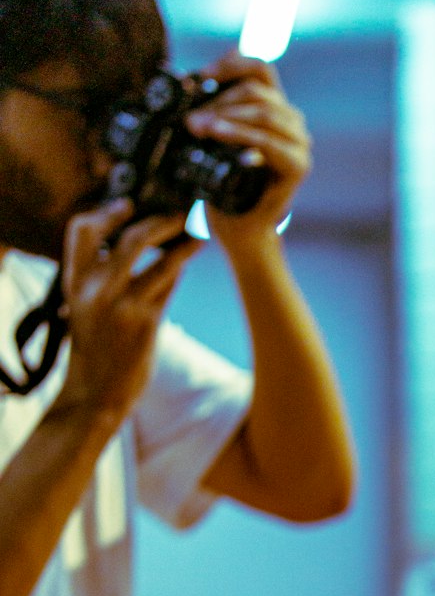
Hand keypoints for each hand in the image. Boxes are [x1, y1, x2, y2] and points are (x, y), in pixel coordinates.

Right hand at [57, 198, 198, 424]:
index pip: (83, 229)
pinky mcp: (147, 322)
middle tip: (180, 214)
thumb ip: (101, 273)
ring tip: (198, 233)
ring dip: (185, 243)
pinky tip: (190, 258)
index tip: (128, 204)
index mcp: (75, 280)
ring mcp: (123, 305)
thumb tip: (136, 239)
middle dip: (162, 222)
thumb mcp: (84, 304)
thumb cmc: (95, 344)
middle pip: (133, 238)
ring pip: (161, 261)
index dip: (107, 211)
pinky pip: (170, 285)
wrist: (96, 390)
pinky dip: (181, 267)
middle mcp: (97, 289)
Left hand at [186, 52, 311, 254]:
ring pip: (264, 111)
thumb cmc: (224, 189)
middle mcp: (291, 123)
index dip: (231, 64)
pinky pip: (268, 141)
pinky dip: (240, 134)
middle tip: (190, 119)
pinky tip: (216, 134)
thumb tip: (185, 76)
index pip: (260, 69)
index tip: (201, 76)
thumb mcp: (211, 140)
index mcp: (274, 110)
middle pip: (258, 90)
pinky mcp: (298, 166)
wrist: (240, 232)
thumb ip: (210, 109)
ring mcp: (298, 144)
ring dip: (226, 116)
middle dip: (219, 100)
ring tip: (197, 127)